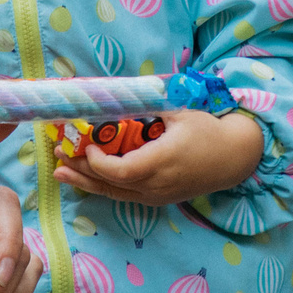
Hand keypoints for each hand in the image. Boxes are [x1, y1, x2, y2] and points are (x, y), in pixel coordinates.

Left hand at [54, 108, 264, 208]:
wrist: (234, 158)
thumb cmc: (208, 131)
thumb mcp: (179, 111)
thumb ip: (148, 105)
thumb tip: (118, 94)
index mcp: (160, 163)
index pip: (118, 170)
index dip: (96, 161)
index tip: (85, 144)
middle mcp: (156, 185)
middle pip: (110, 184)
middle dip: (81, 170)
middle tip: (57, 156)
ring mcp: (157, 196)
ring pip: (115, 194)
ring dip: (86, 182)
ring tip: (60, 173)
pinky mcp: (159, 199)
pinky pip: (125, 195)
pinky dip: (104, 186)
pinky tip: (88, 179)